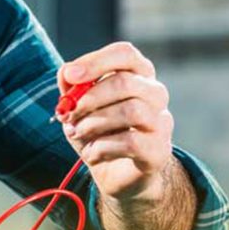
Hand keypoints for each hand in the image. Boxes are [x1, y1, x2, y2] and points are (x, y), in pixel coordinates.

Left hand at [56, 41, 173, 198]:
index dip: (96, 61)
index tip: (70, 75)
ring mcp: (161, 122)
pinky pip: (132, 142)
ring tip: (79, 134)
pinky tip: (92, 154)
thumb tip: (67, 73)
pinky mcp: (160, 150)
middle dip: (88, 99)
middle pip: (125, 82)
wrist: (116, 175)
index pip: (125, 54)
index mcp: (136, 75)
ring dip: (94, 124)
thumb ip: (72, 88)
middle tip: (68, 116)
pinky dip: (102, 148)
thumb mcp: (78, 108)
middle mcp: (155, 94)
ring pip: (131, 111)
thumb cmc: (99, 133)